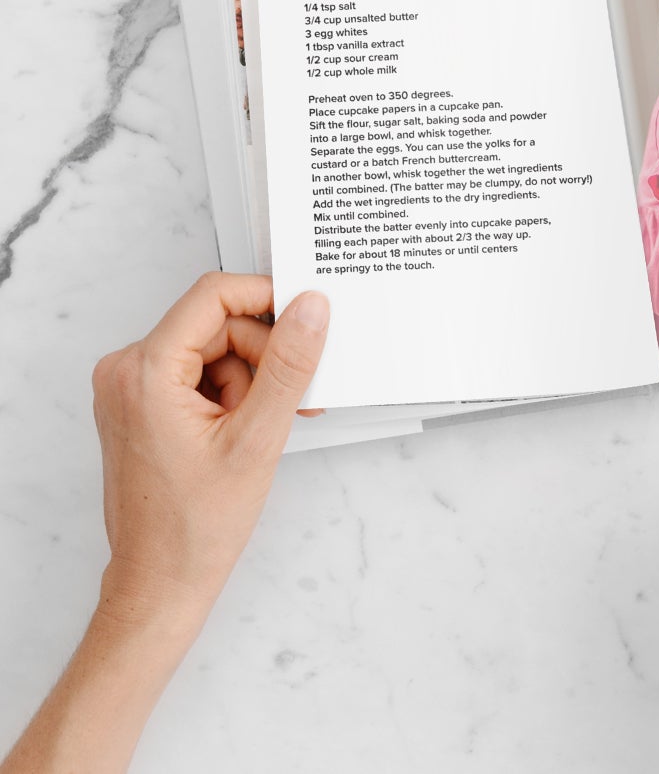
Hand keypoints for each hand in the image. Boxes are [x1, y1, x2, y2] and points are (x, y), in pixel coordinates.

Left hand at [92, 272, 329, 622]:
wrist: (161, 582)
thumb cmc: (194, 527)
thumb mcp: (258, 438)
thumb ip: (289, 366)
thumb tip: (311, 310)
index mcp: (145, 371)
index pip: (214, 296)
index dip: (267, 299)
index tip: (305, 318)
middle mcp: (127, 371)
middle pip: (218, 324)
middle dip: (264, 356)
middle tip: (292, 399)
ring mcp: (132, 388)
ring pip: (215, 348)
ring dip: (252, 379)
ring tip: (263, 427)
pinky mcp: (142, 403)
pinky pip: (201, 371)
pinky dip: (233, 392)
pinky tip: (246, 428)